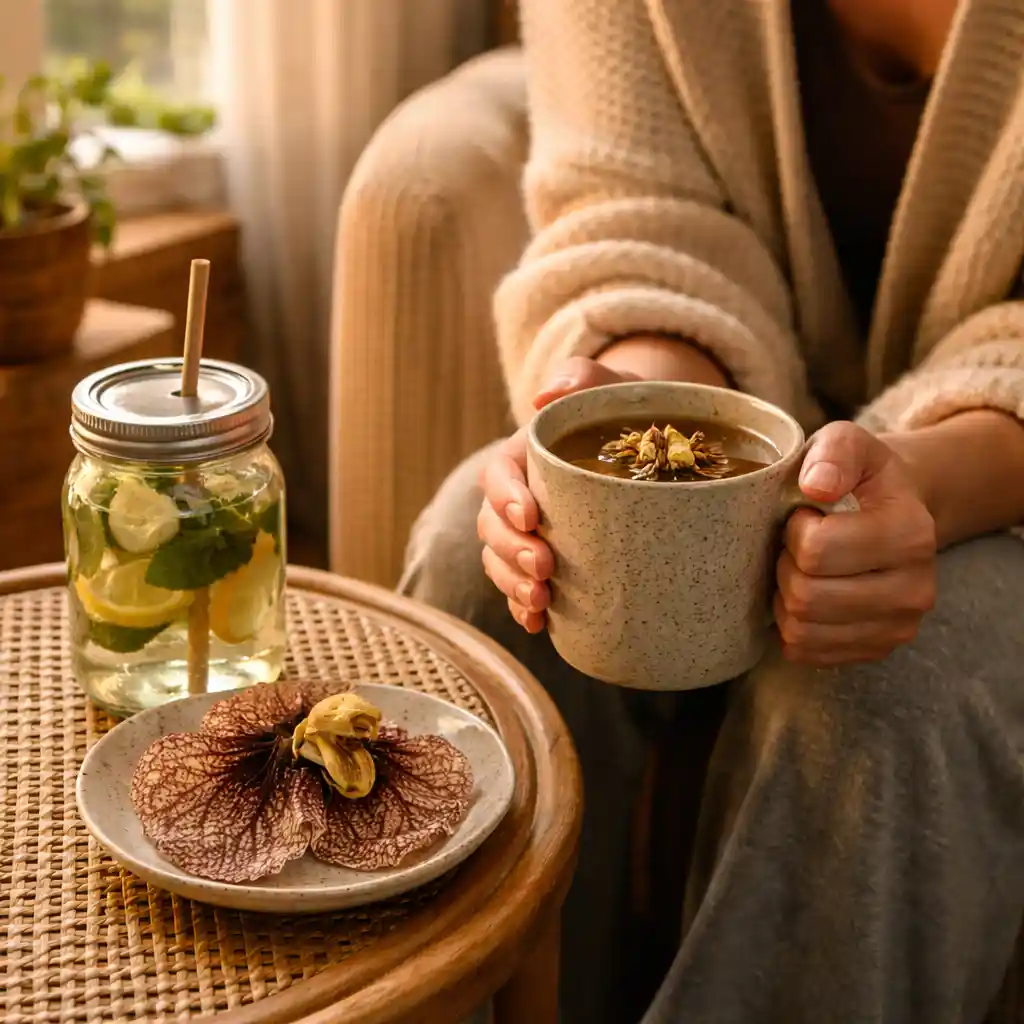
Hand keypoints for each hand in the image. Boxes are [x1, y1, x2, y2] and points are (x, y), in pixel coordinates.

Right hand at [478, 357, 639, 632]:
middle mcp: (520, 497)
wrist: (652, 446)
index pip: (498, 475)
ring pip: (500, 561)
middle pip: (492, 526)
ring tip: (540, 602)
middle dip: (510, 550)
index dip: (504, 498)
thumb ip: (581, 378)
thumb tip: (546, 396)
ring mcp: (530, 533)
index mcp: (526, 456)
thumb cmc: (627, 413)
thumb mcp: (612, 388)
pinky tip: (539, 626)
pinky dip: (523, 608)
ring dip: (512, 584)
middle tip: (544, 566)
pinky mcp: (547, 563)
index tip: (530, 516)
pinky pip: (522, 588)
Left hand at [775, 421, 937, 665]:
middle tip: (796, 547)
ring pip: (801, 630)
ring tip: (802, 570)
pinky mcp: (877, 651)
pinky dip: (792, 627)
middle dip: (785, 566)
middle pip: (806, 596)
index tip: (804, 516)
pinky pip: (806, 652)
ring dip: (785, 598)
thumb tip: (815, 485)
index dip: (794, 531)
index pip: (817, 550)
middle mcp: (915, 589)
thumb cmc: (862, 477)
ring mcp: (899, 627)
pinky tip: (807, 598)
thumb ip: (833, 453)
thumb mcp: (849, 444)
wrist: (899, 511)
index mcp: (911, 533)